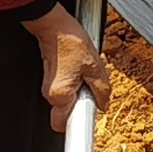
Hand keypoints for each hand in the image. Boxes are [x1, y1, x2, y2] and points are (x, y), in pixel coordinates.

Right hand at [31, 5, 110, 125]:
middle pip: (71, 112)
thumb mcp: (94, 66)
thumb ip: (101, 89)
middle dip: (85, 101)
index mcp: (61, 95)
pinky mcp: (51, 78)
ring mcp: (49, 87)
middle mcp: (51, 95)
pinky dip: (76, 81)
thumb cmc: (70, 41)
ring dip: (81, 89)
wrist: (54, 25)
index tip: (90, 114)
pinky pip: (66, 89)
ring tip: (87, 70)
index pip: (66, 126)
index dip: (81, 123)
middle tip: (92, 84)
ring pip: (70, 99)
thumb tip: (103, 104)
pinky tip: (80, 67)